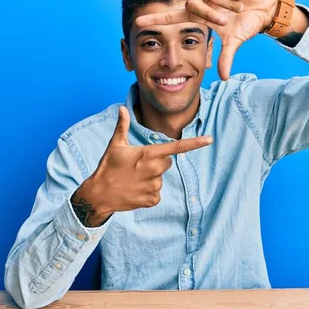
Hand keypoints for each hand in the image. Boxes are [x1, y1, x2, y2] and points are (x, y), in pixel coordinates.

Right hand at [77, 106, 212, 222]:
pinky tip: (135, 191)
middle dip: (156, 163)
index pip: (177, 148)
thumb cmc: (108, 167)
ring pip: (160, 179)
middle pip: (167, 162)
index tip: (210, 139)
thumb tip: (122, 108)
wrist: (99, 194)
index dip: (195, 143)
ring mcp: (154, 186)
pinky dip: (148, 192)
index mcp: (148, 154)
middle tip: (137, 166)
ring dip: (150, 178)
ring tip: (133, 180)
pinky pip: (157, 194)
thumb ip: (122, 126)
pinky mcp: (152, 200)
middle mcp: (155, 170)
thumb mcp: (115, 145)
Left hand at [135, 0, 277, 80]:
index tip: (137, 22)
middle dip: (210, 14)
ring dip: (226, 4)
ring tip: (238, 8)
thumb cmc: (245, 24)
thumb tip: (224, 78)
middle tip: (225, 21)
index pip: (172, 16)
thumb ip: (225, 57)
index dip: (156, 19)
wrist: (265, 10)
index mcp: (199, 14)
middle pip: (192, 4)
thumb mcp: (234, 42)